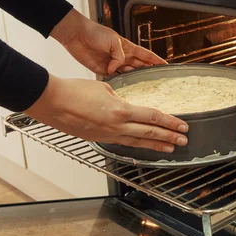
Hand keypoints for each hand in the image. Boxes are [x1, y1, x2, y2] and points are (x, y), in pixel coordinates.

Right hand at [25, 75, 188, 152]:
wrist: (52, 102)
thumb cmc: (74, 91)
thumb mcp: (103, 88)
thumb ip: (118, 97)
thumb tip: (123, 103)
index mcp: (121, 111)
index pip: (152, 116)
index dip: (170, 122)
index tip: (182, 126)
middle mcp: (117, 126)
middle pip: (149, 132)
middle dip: (169, 136)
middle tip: (184, 140)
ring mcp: (108, 135)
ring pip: (138, 141)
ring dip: (156, 144)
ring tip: (170, 148)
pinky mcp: (100, 138)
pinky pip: (123, 143)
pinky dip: (137, 144)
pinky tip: (143, 145)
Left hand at [50, 8, 165, 75]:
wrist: (76, 35)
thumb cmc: (95, 33)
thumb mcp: (112, 41)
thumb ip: (119, 56)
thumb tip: (116, 68)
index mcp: (127, 47)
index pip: (146, 55)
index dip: (157, 60)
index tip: (166, 65)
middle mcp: (122, 57)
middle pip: (140, 66)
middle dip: (148, 72)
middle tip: (157, 80)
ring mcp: (113, 64)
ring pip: (128, 74)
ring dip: (135, 79)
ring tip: (144, 86)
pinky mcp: (102, 70)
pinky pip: (114, 78)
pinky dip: (119, 82)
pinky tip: (125, 87)